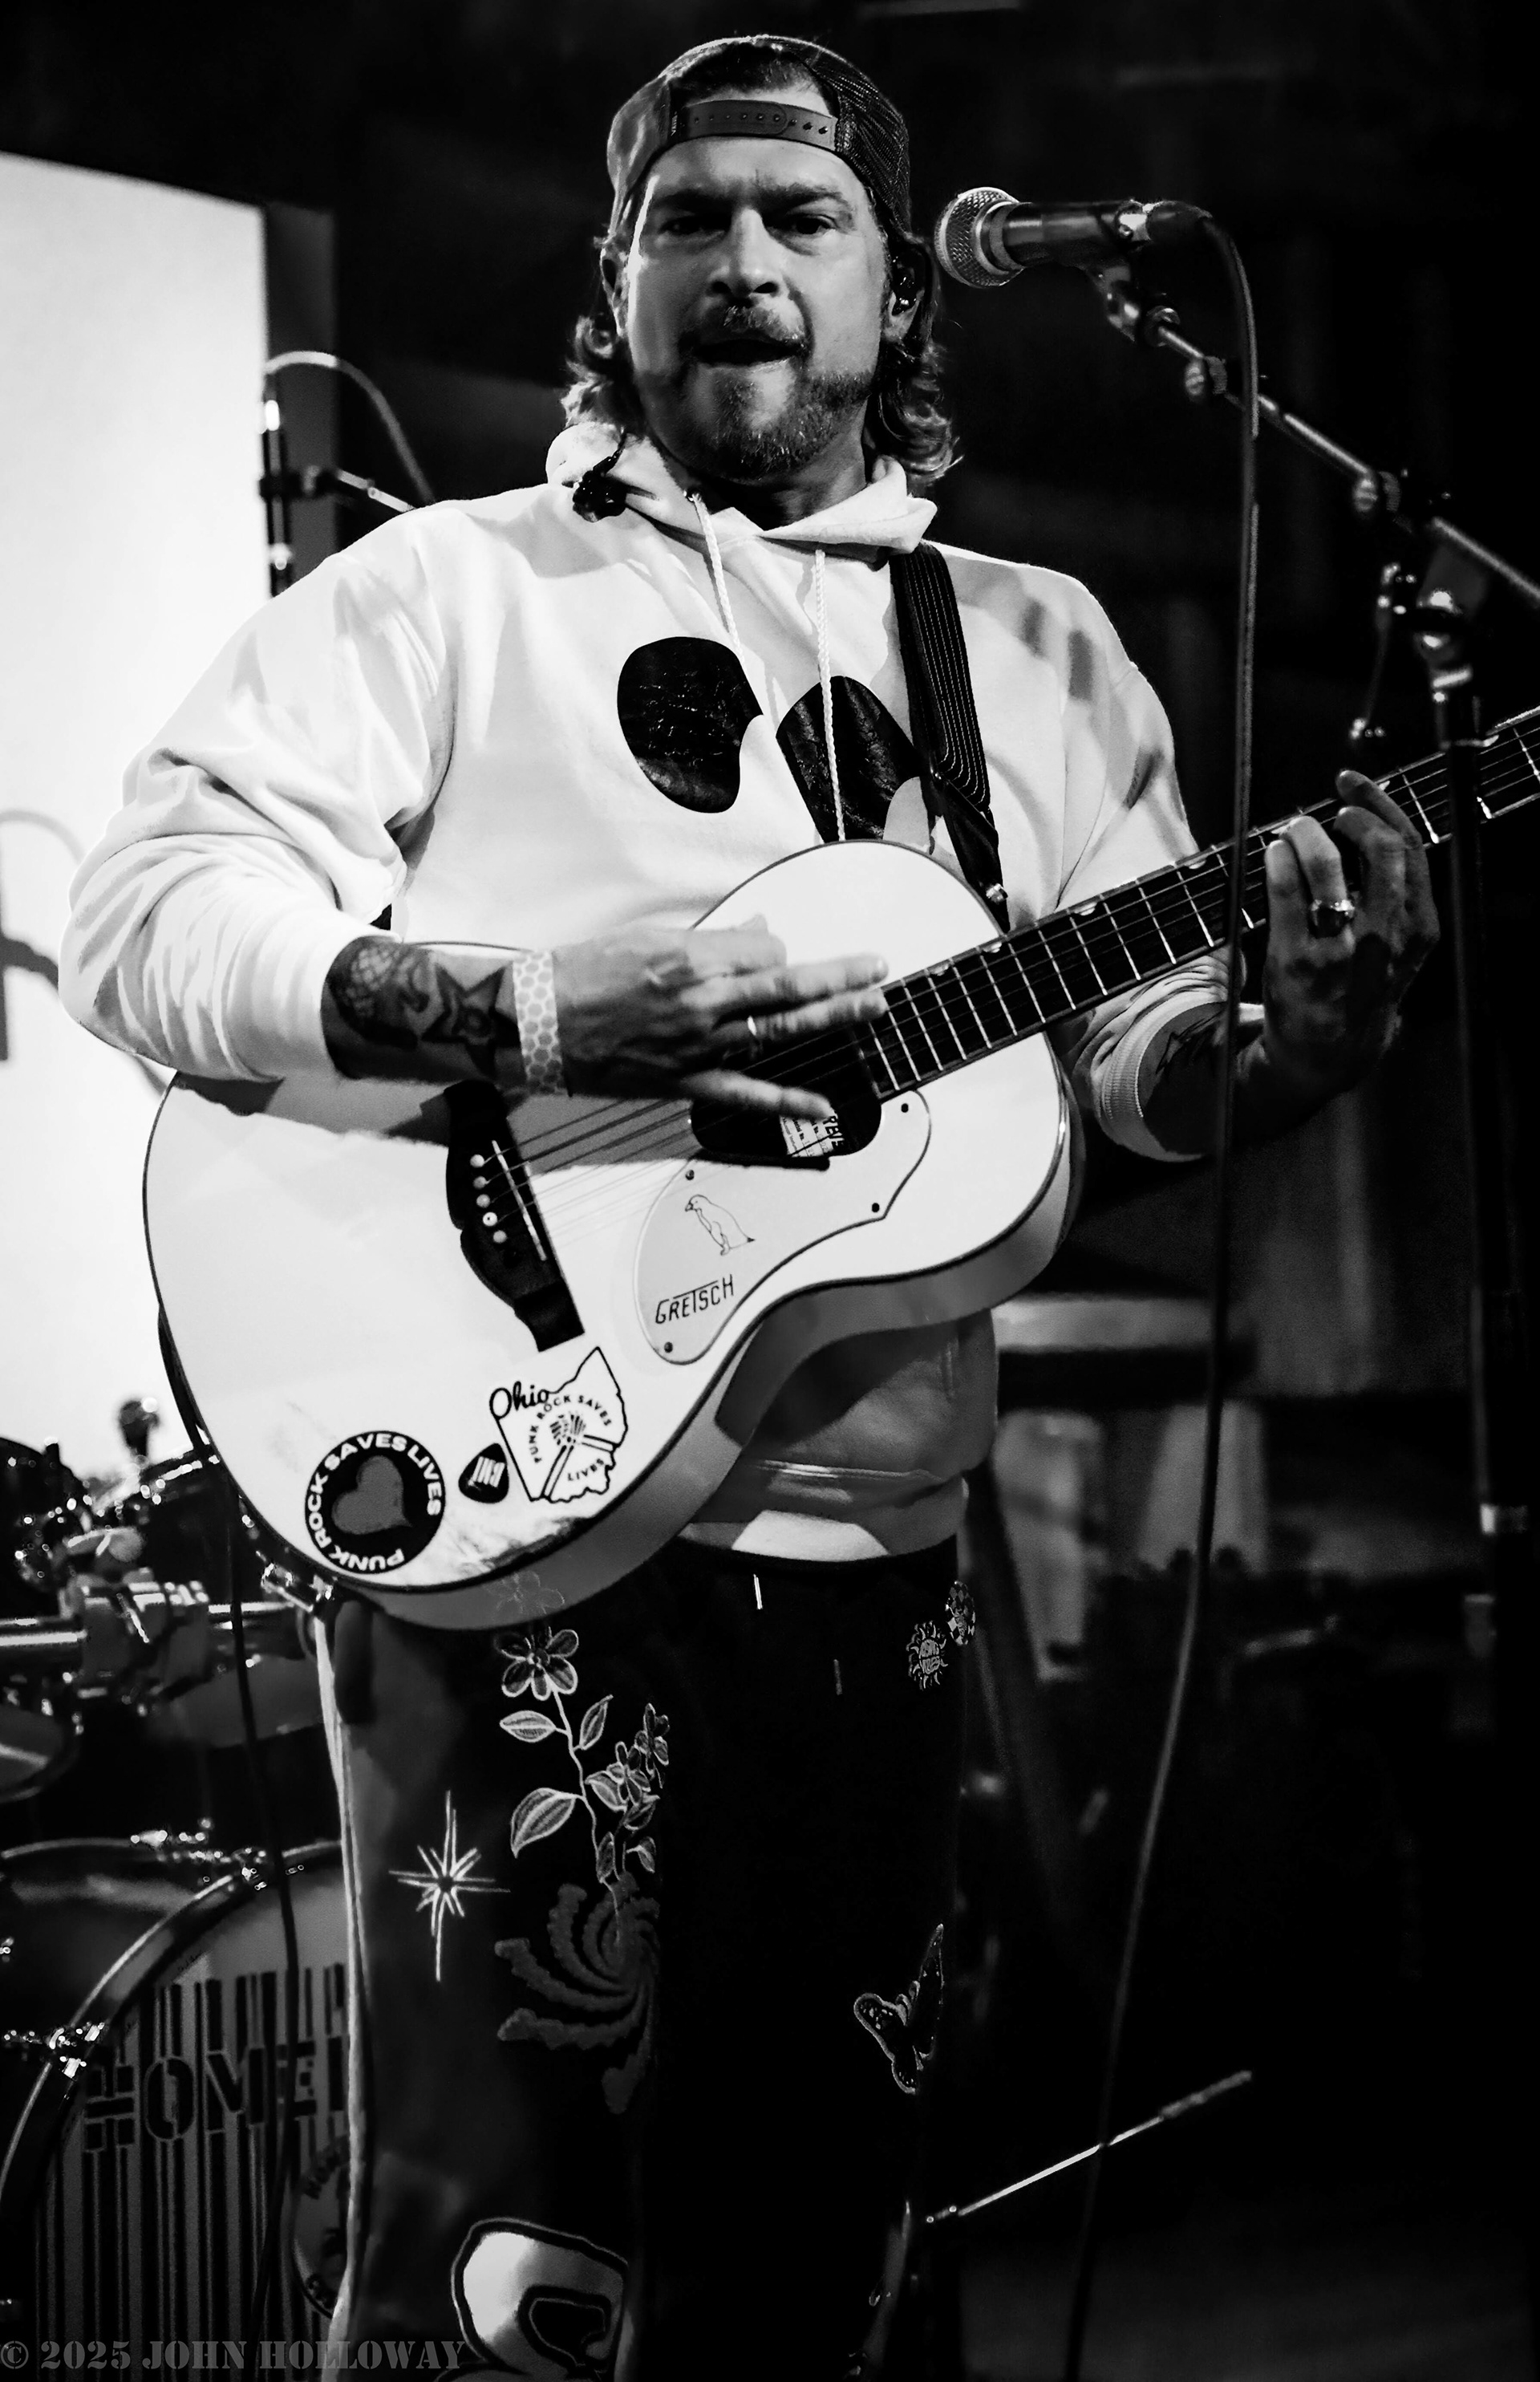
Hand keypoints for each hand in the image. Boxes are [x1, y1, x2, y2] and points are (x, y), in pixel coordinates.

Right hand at [552, 918, 888, 1117]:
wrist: (533, 1024)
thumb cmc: (580, 976)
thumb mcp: (645, 939)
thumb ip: (708, 941)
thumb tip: (755, 937)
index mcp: (690, 960)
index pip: (763, 952)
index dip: (777, 951)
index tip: (775, 954)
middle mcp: (702, 1002)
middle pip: (787, 985)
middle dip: (838, 975)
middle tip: (878, 967)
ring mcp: (698, 1046)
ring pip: (779, 1030)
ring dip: (832, 1018)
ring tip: (873, 1006)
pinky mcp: (686, 1083)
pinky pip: (747, 1094)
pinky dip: (788, 1101)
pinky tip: (825, 1105)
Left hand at [1260, 771, 1438, 1099]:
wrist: (1327, 1053)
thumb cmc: (1361, 988)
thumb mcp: (1400, 948)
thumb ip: (1397, 898)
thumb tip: (1373, 828)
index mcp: (1418, 929)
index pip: (1411, 848)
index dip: (1382, 805)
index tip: (1355, 787)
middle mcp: (1386, 938)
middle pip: (1379, 848)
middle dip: (1353, 814)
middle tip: (1329, 813)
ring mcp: (1341, 949)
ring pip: (1329, 865)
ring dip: (1307, 833)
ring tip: (1294, 831)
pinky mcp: (1297, 959)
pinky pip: (1286, 891)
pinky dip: (1279, 860)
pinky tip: (1274, 853)